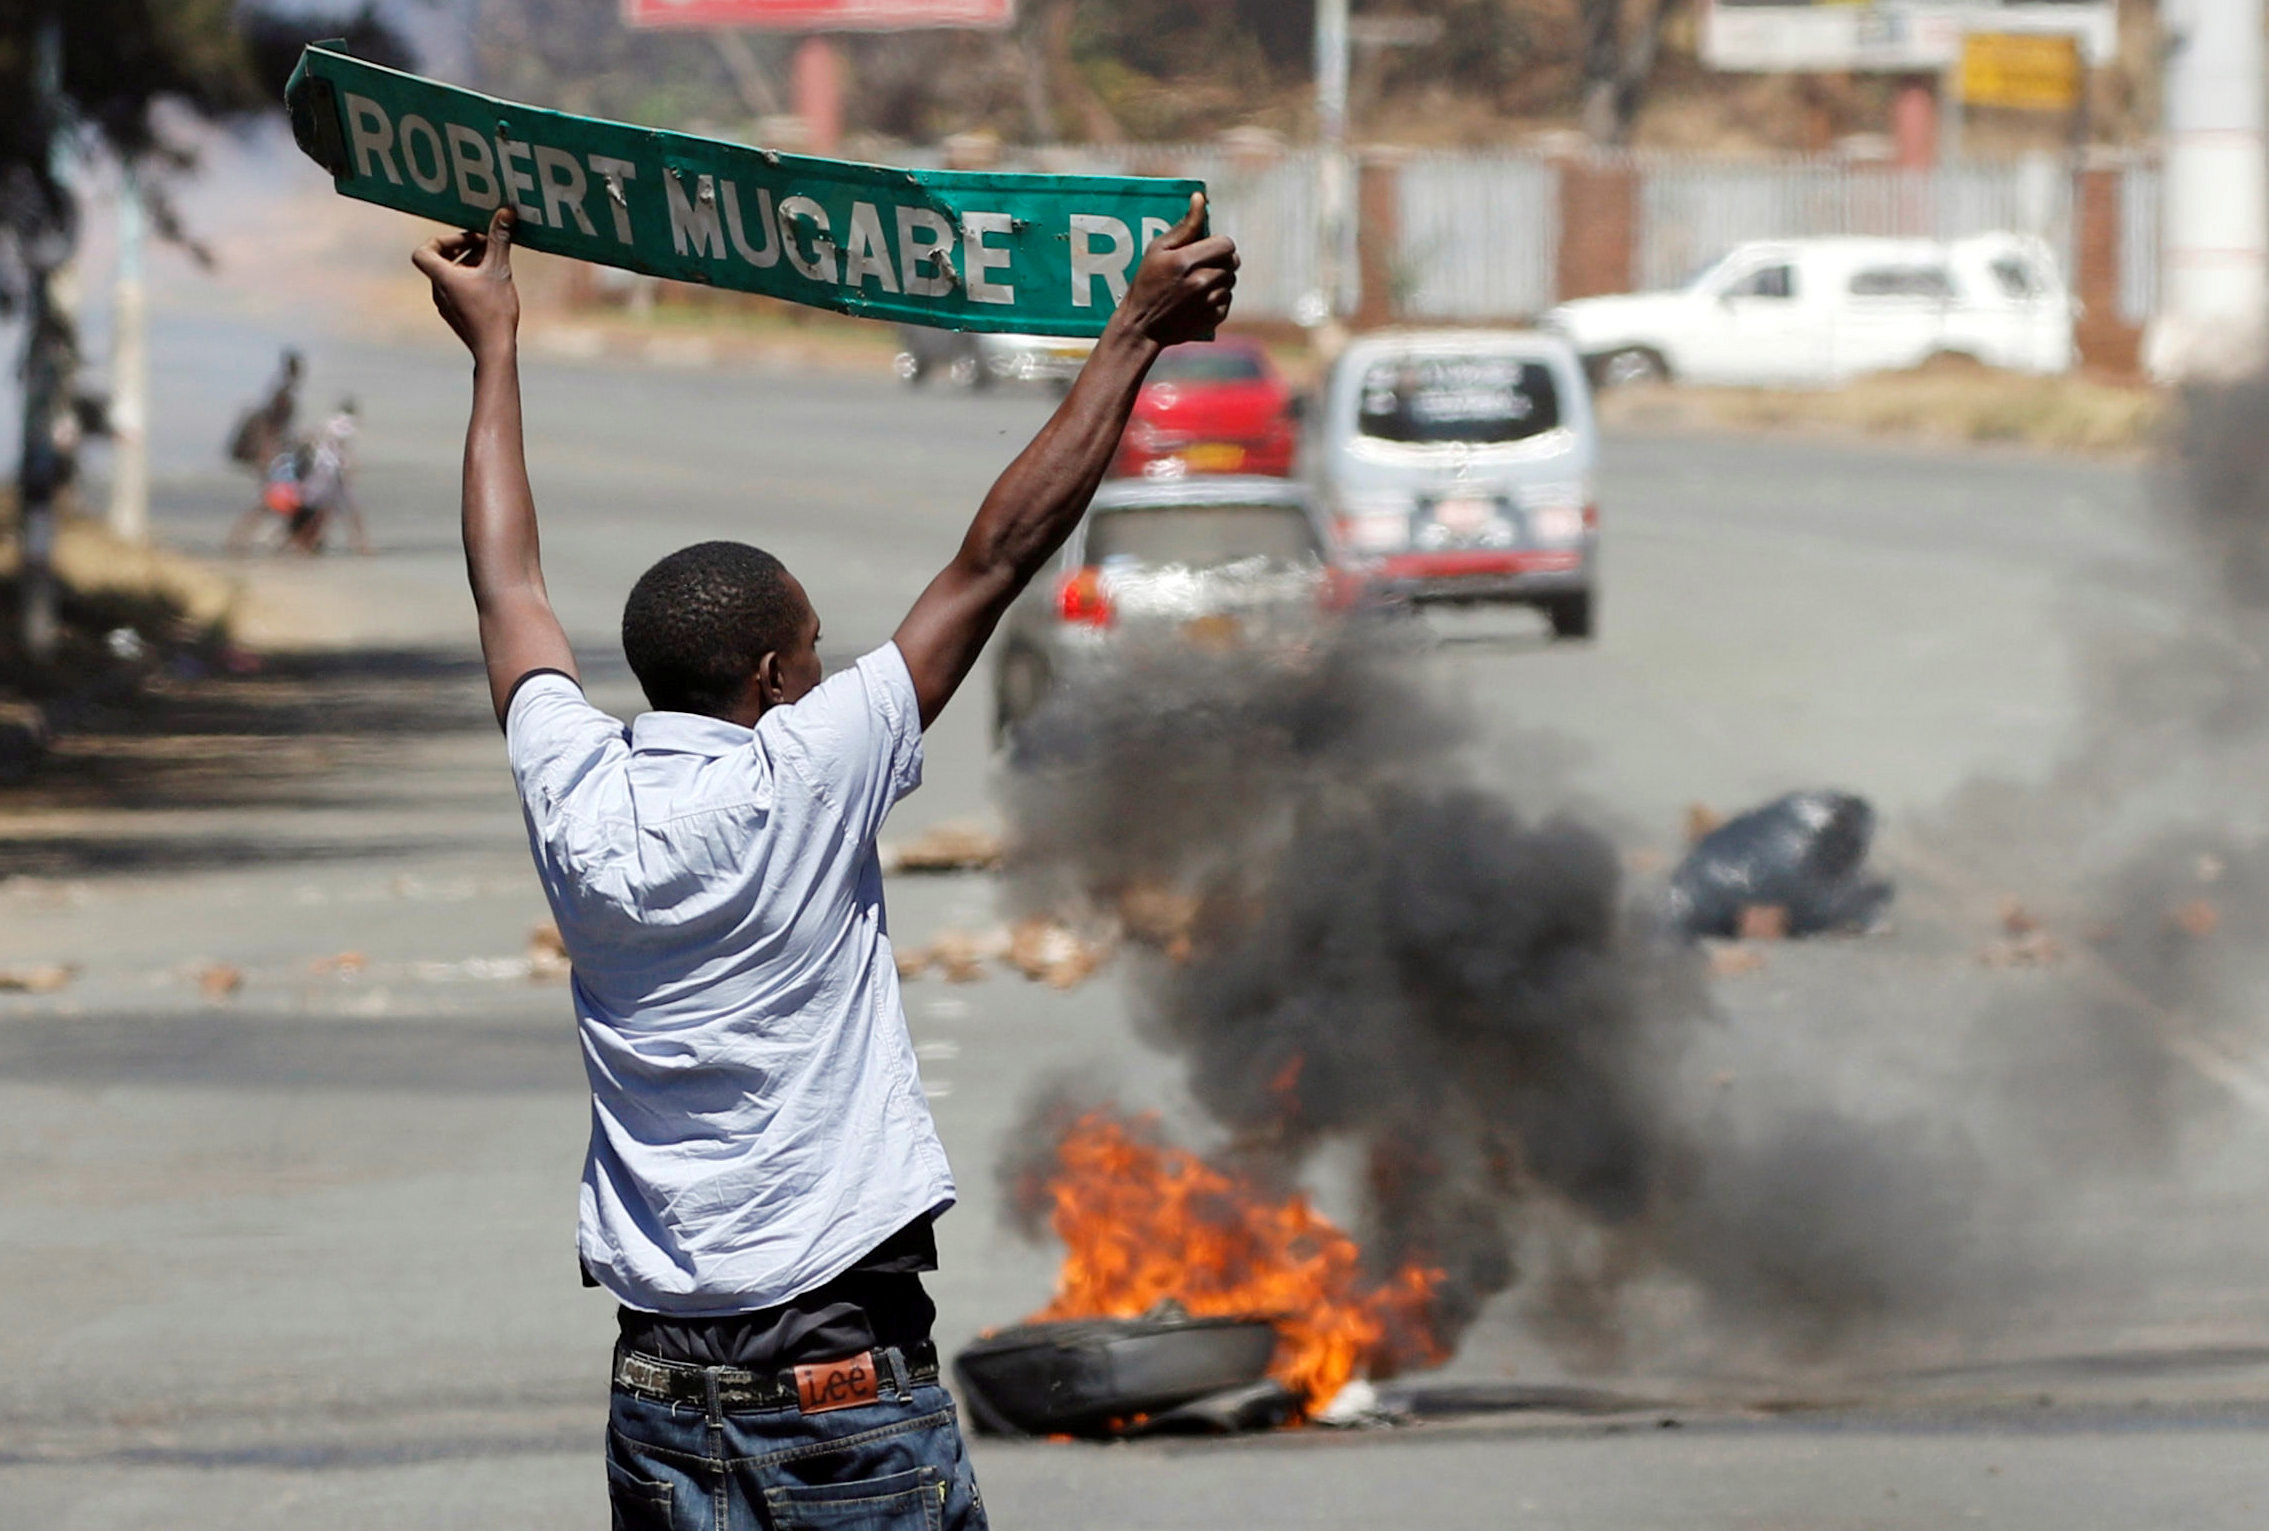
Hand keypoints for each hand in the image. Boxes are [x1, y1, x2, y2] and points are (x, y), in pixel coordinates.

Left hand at [412, 206, 519, 357]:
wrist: (494, 350)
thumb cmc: (493, 311)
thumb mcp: (498, 270)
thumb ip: (499, 239)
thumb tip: (505, 213)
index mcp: (441, 277)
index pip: (423, 251)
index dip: (442, 240)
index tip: (466, 240)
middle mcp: (438, 290)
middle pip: (440, 260)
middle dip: (462, 248)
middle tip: (485, 245)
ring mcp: (445, 304)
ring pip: (450, 275)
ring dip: (469, 264)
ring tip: (492, 262)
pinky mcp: (456, 315)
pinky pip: (457, 290)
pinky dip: (471, 280)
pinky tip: (492, 284)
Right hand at [1115, 193, 1237, 349]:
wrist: (1142, 326)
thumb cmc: (1146, 283)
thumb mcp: (1157, 249)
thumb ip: (1184, 225)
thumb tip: (1200, 199)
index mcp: (1187, 261)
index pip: (1227, 244)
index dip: (1219, 244)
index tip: (1207, 248)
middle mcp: (1202, 282)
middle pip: (1233, 261)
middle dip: (1220, 260)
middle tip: (1201, 265)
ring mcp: (1209, 302)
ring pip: (1231, 281)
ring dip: (1220, 279)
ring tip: (1197, 283)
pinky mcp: (1214, 319)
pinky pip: (1227, 300)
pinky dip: (1217, 299)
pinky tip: (1198, 300)